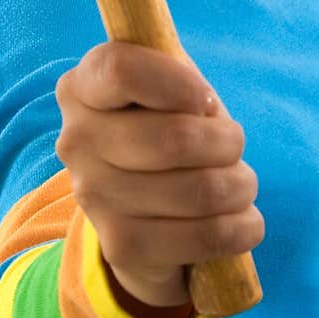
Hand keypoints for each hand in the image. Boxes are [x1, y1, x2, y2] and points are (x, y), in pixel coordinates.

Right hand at [55, 42, 263, 306]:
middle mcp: (77, 141)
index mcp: (82, 88)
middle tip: (233, 146)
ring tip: (238, 185)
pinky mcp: (121, 246)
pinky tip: (240, 220)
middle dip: (229, 142)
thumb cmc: (166, 127)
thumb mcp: (168, 87)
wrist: (143, 208)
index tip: (205, 100)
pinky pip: (206, 236)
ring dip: (240, 186)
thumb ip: (179, 78)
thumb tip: (202, 106)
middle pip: (177, 138)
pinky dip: (241, 227)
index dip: (179, 83)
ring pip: (201, 190)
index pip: (122, 71)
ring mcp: (94, 197)